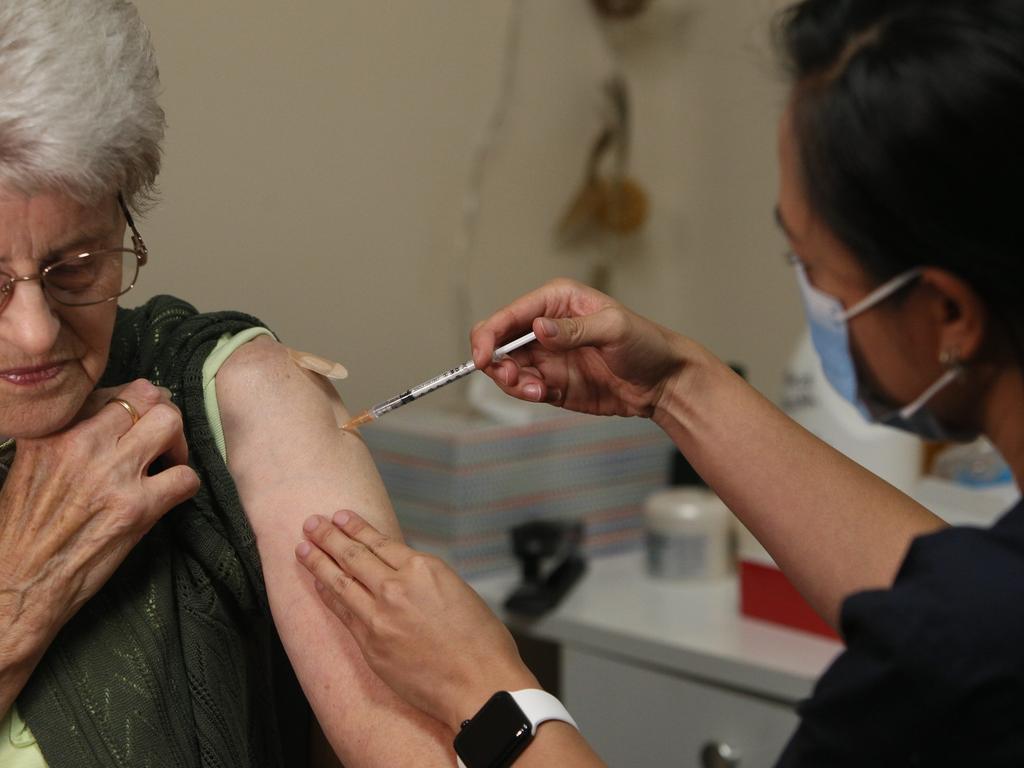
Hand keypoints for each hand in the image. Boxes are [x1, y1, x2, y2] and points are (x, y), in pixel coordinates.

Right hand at [0, 378, 199, 660]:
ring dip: (178, 443)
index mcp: (53, 431)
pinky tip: (170, 495)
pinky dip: (186, 483)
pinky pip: (186, 477)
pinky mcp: (136, 510)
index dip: (134, 405)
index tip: (136, 422)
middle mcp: (82, 444)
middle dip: (162, 414)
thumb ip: (65, 434)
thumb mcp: (30, 463)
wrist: (16, 583)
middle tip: (161, 440)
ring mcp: (112, 475)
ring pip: (170, 424)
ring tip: (168, 462)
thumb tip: (109, 415)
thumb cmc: (23, 527)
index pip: (114, 391)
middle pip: (148, 397)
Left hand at [296, 510, 538, 732]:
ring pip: (339, 580)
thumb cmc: (482, 644)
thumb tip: (406, 577)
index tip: (340, 517)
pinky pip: (342, 612)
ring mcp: (379, 615)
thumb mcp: (459, 592)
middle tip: (311, 523)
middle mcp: (397, 586)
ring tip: (302, 547)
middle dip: (328, 536)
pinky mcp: (370, 644)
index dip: (356, 527)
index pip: (380, 541)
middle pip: (353, 555)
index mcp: (425, 568)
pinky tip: (317, 584)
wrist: (479, 686)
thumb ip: (426, 581)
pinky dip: (327, 594)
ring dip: (318, 561)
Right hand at [470, 278, 685, 418]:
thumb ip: (574, 330)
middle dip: (496, 362)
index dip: (489, 334)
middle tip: (513, 378)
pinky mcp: (551, 382)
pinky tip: (544, 394)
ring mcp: (547, 356)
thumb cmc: (645, 344)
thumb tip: (539, 328)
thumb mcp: (614, 329)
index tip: (483, 357)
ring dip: (512, 382)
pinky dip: (526, 393)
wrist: (662, 382)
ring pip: (506, 368)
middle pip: (498, 342)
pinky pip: (524, 387)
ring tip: (537, 391)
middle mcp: (544, 327)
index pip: (509, 315)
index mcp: (555, 301)